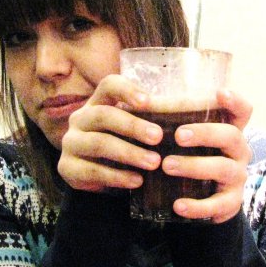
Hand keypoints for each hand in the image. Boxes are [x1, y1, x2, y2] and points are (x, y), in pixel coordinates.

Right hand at [58, 75, 162, 190]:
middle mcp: (80, 119)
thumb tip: (198, 108)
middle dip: (133, 126)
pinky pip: (92, 171)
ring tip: (154, 163)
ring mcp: (71, 143)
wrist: (98, 180)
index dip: (127, 90)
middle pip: (103, 115)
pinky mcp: (67, 168)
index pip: (108, 86)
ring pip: (99, 143)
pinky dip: (117, 177)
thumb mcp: (135, 132)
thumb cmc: (123, 148)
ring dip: (129, 153)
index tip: (148, 101)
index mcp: (98, 103)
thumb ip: (155, 120)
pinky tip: (137, 181)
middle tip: (158, 137)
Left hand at [161, 89, 252, 223]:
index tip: (220, 92)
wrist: (197, 200)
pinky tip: (178, 206)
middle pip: (232, 136)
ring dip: (194, 166)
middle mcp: (238, 152)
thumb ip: (168, 122)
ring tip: (166, 165)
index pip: (242, 111)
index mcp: (228, 131)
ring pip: (223, 168)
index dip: (235, 101)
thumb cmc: (186, 158)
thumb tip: (135, 101)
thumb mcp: (181, 140)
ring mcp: (237, 177)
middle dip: (205, 134)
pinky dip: (198, 206)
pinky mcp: (230, 203)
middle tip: (178, 135)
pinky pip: (218, 205)